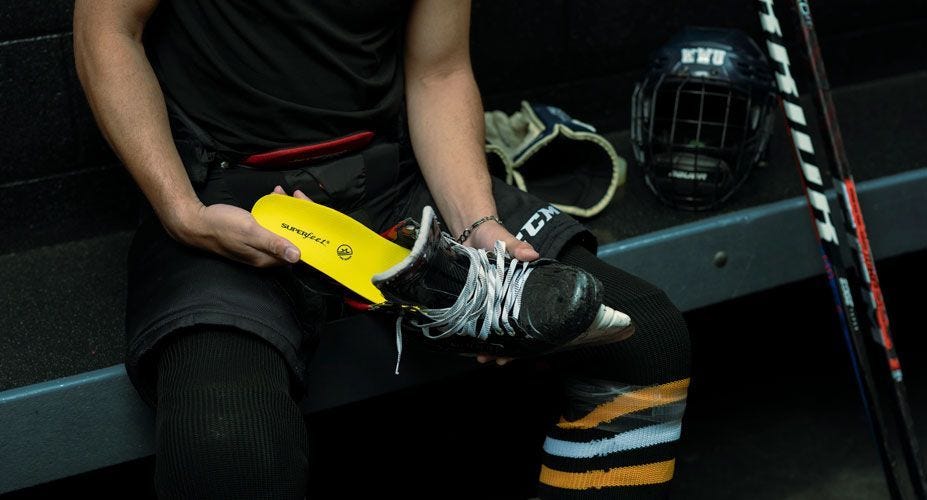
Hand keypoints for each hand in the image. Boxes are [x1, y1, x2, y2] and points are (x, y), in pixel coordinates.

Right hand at [167, 188, 308, 267]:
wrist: (195, 222)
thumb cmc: (221, 227)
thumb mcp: (250, 232)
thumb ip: (273, 243)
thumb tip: (297, 257)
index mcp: (266, 259)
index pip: (296, 251)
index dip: (305, 234)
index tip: (309, 213)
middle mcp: (264, 255)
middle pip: (290, 238)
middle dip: (297, 218)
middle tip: (297, 197)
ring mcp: (258, 245)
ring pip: (280, 229)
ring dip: (286, 211)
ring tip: (283, 193)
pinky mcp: (252, 235)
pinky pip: (269, 224)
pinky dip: (274, 211)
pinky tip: (272, 197)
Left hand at [464, 219, 538, 366]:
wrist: (469, 231)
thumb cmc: (493, 235)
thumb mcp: (505, 239)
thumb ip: (517, 247)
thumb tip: (531, 254)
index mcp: (523, 287)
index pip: (531, 315)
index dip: (528, 335)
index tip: (522, 350)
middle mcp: (509, 298)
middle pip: (512, 329)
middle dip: (506, 348)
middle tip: (497, 361)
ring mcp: (492, 300)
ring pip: (494, 328)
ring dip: (489, 345)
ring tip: (481, 357)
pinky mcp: (476, 299)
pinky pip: (477, 319)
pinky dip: (474, 332)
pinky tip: (469, 344)